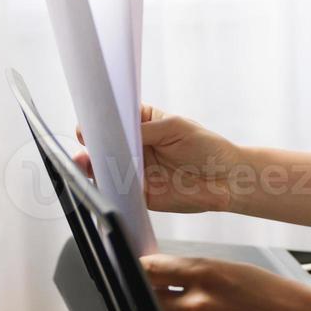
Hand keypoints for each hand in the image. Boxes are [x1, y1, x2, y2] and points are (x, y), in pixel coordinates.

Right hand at [76, 105, 243, 213]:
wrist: (226, 179)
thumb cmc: (207, 147)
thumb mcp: (177, 128)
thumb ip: (147, 129)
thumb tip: (118, 133)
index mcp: (143, 122)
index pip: (115, 118)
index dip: (100, 119)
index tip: (91, 122)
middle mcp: (134, 145)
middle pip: (104, 142)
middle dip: (92, 142)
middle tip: (87, 143)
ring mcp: (134, 169)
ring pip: (103, 167)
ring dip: (90, 165)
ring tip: (85, 162)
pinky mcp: (137, 192)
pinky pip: (115, 190)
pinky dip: (105, 186)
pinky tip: (101, 181)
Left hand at [142, 254, 310, 310]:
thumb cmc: (280, 297)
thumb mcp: (239, 272)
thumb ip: (202, 277)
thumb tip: (168, 280)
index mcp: (207, 273)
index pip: (152, 270)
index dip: (141, 273)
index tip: (138, 277)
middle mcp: (200, 303)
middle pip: (147, 302)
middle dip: (147, 304)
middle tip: (152, 306)